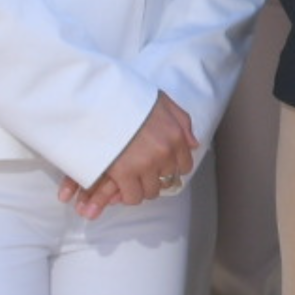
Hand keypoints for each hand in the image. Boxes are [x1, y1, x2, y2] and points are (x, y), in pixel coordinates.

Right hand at [73, 95, 198, 217]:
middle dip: (156, 178)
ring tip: (131, 180)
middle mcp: (165, 152)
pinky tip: (121, 186)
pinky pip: (133, 196)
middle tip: (142, 174)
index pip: (184, 166)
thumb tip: (194, 145)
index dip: (171, 168)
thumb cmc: (129, 98)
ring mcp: (145, 164)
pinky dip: (128, 195)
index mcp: (175, 135)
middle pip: (168, 180)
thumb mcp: (162, 102)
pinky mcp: (124, 173)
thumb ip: (182, 122)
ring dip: (142, 188)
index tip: (160, 167)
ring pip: (151, 191)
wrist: (100, 99)